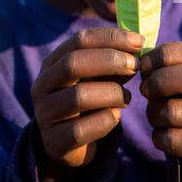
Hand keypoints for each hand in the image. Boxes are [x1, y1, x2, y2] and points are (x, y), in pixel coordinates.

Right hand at [31, 27, 143, 181]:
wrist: (69, 144)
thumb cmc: (90, 100)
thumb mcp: (99, 77)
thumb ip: (115, 63)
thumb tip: (137, 51)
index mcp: (52, 62)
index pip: (79, 39)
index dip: (111, 38)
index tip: (139, 41)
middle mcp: (42, 84)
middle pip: (73, 63)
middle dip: (110, 60)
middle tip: (136, 66)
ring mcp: (45, 113)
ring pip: (78, 96)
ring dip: (112, 93)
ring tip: (127, 97)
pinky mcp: (54, 141)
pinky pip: (81, 129)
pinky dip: (106, 120)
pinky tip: (116, 116)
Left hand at [139, 42, 181, 168]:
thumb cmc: (178, 99)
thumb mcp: (173, 78)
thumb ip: (158, 67)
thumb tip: (139, 63)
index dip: (161, 56)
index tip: (143, 66)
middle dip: (159, 82)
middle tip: (144, 90)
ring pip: (173, 111)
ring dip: (153, 113)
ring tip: (155, 114)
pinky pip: (171, 139)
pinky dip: (158, 136)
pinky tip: (163, 133)